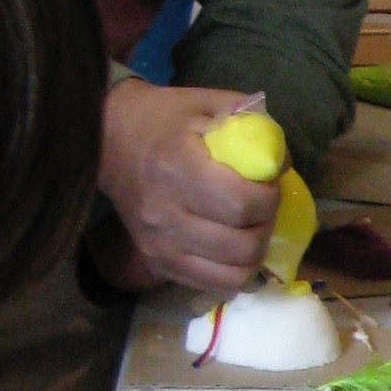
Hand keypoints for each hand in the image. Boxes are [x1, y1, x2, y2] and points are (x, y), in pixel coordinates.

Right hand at [98, 81, 280, 295]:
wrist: (109, 140)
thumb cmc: (165, 120)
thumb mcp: (208, 104)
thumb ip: (251, 125)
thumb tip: (281, 163)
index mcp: (178, 167)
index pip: (241, 204)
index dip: (268, 198)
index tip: (268, 184)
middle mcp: (164, 213)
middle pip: (241, 244)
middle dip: (265, 226)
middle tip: (261, 208)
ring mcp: (158, 244)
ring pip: (232, 274)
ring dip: (254, 253)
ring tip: (250, 229)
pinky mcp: (157, 263)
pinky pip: (212, 286)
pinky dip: (233, 272)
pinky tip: (234, 249)